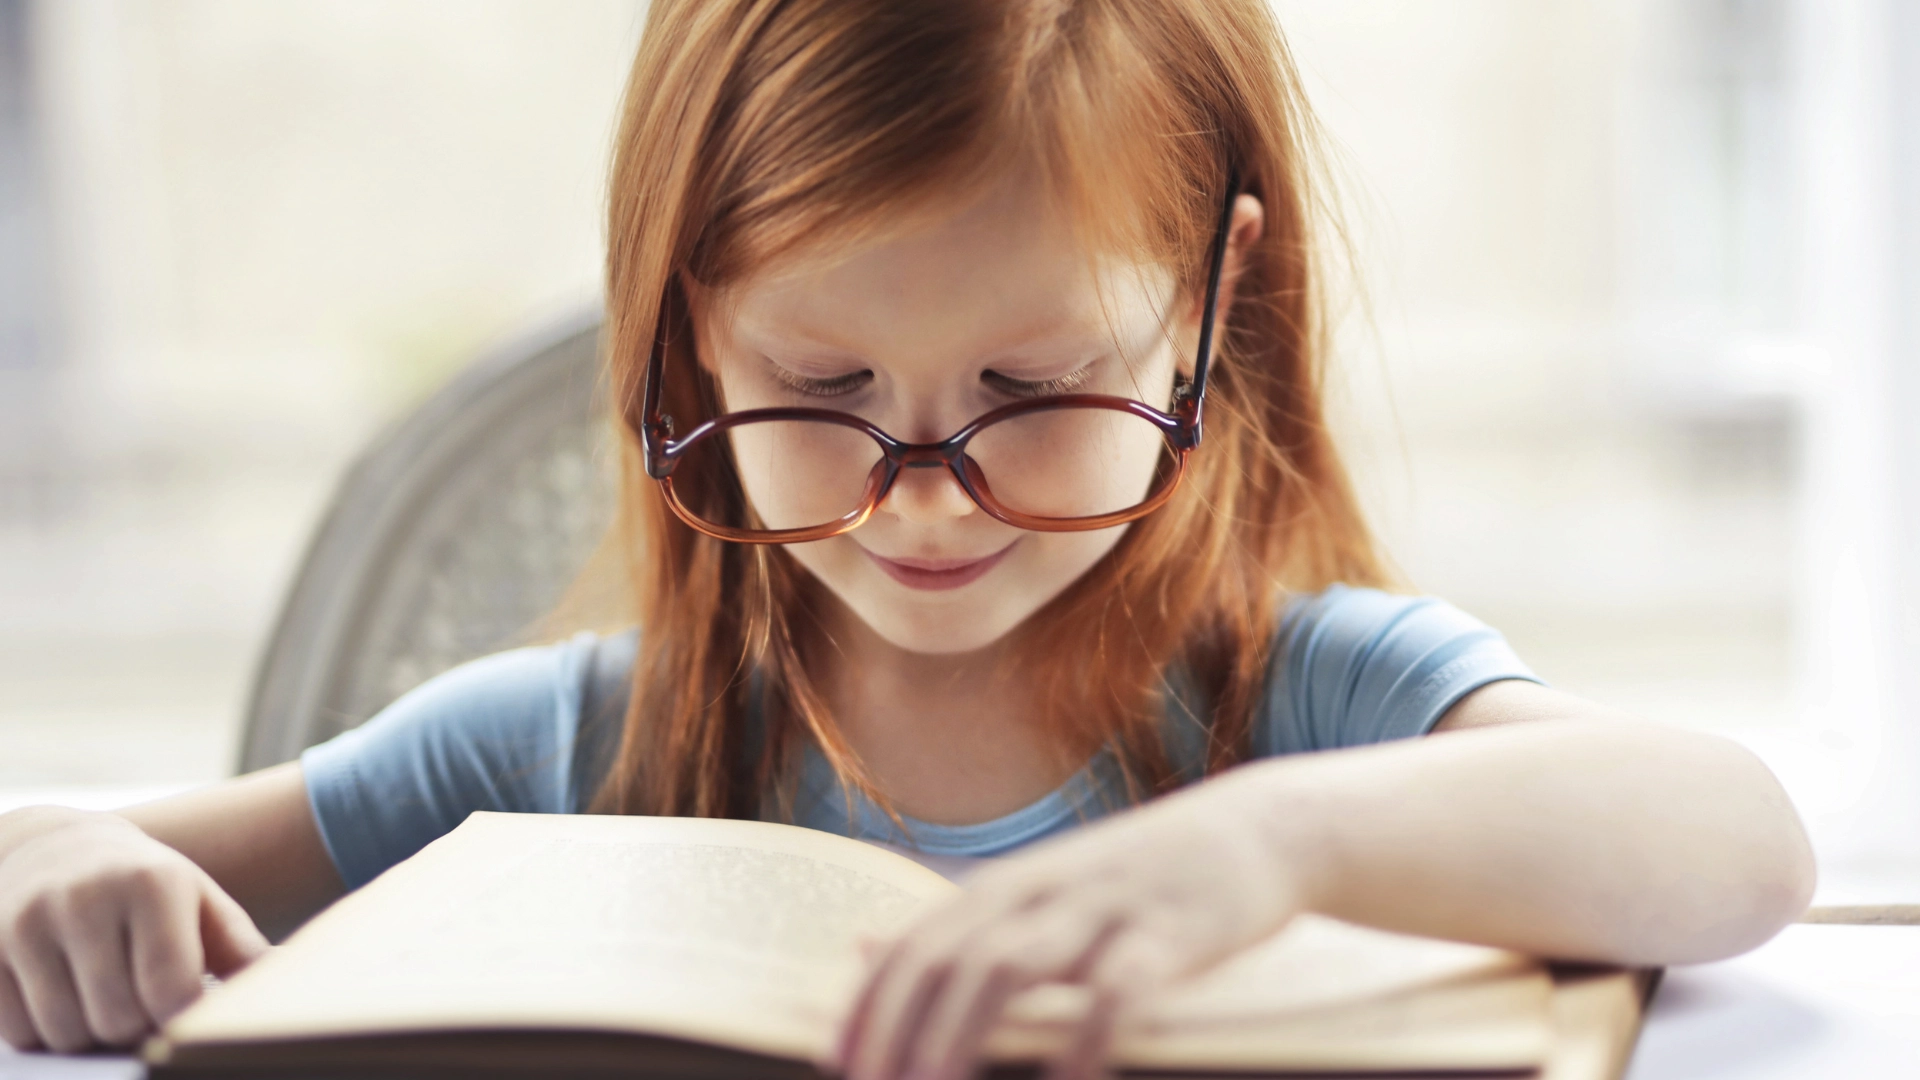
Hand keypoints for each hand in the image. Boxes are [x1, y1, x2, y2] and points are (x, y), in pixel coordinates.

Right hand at [0, 807, 268, 1051]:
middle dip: (136, 1027)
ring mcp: (25, 922)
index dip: (182, 1018)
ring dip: (90, 1033)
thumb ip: (241, 950)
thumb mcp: (198, 901)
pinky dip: (45, 1031)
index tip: (187, 1012)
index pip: (170, 991)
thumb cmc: (144, 884)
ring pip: (65, 1033)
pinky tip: (62, 994)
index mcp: (151, 883)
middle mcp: (84, 897)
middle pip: (116, 1020)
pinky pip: (18, 1031)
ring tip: (105, 996)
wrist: (51, 846)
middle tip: (143, 1003)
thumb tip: (290, 987)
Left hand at [831, 773, 1313, 1079]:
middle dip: (900, 1028)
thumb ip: (964, 922)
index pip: (918, 943)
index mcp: (1010, 884)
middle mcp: (1044, 889)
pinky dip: (1082, 1038)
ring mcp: (1104, 907)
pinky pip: (1115, 991)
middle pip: (949, 958)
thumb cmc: (1142, 877)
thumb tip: (863, 948)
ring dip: (961, 1033)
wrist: (1260, 830)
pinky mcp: (1169, 933)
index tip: (839, 1063)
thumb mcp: (1045, 887)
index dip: (871, 1003)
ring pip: (1010, 966)